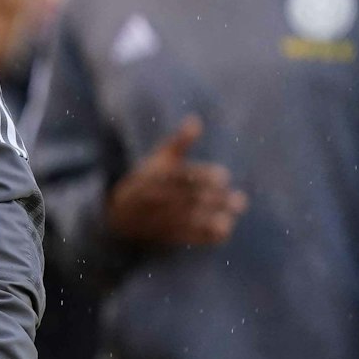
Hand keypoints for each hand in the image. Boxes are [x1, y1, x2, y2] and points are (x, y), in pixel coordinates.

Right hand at [105, 116, 246, 245]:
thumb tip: (196, 120)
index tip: (224, 176)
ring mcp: (158, 220)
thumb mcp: (157, 161)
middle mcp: (155, 200)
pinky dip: (205, 236)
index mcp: (153, 178)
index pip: (179, 177)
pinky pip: (186, 238)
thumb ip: (178, 143)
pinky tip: (225, 230)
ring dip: (212, 220)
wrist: (118, 218)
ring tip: (233, 216)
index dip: (201, 177)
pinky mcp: (164, 236)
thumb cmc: (146, 182)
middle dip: (214, 201)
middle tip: (239, 199)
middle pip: (187, 200)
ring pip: (188, 221)